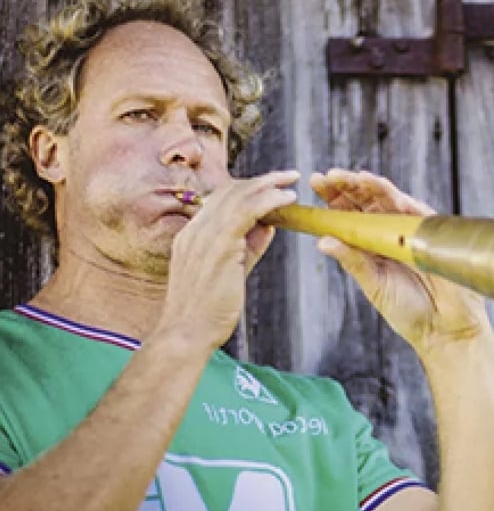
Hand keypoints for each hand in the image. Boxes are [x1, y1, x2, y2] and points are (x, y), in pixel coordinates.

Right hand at [160, 170, 299, 349]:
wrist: (186, 334)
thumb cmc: (206, 313)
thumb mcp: (230, 274)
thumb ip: (248, 248)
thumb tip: (268, 226)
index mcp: (192, 235)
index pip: (220, 200)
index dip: (247, 189)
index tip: (270, 187)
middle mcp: (195, 230)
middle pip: (229, 192)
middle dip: (261, 180)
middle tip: (287, 176)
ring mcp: (204, 237)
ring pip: (238, 197)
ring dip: (268, 185)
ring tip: (291, 181)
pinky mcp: (218, 247)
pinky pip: (245, 213)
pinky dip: (268, 201)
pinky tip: (287, 198)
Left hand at [308, 169, 490, 355]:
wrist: (443, 329)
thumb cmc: (409, 311)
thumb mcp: (373, 285)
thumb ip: (353, 261)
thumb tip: (323, 241)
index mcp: (371, 245)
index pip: (350, 214)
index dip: (333, 197)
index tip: (315, 183)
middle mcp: (390, 233)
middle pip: (366, 201)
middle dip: (346, 186)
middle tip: (327, 176)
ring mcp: (411, 230)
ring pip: (387, 199)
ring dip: (368, 185)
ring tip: (349, 177)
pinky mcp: (431, 231)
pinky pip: (412, 208)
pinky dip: (396, 196)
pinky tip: (378, 185)